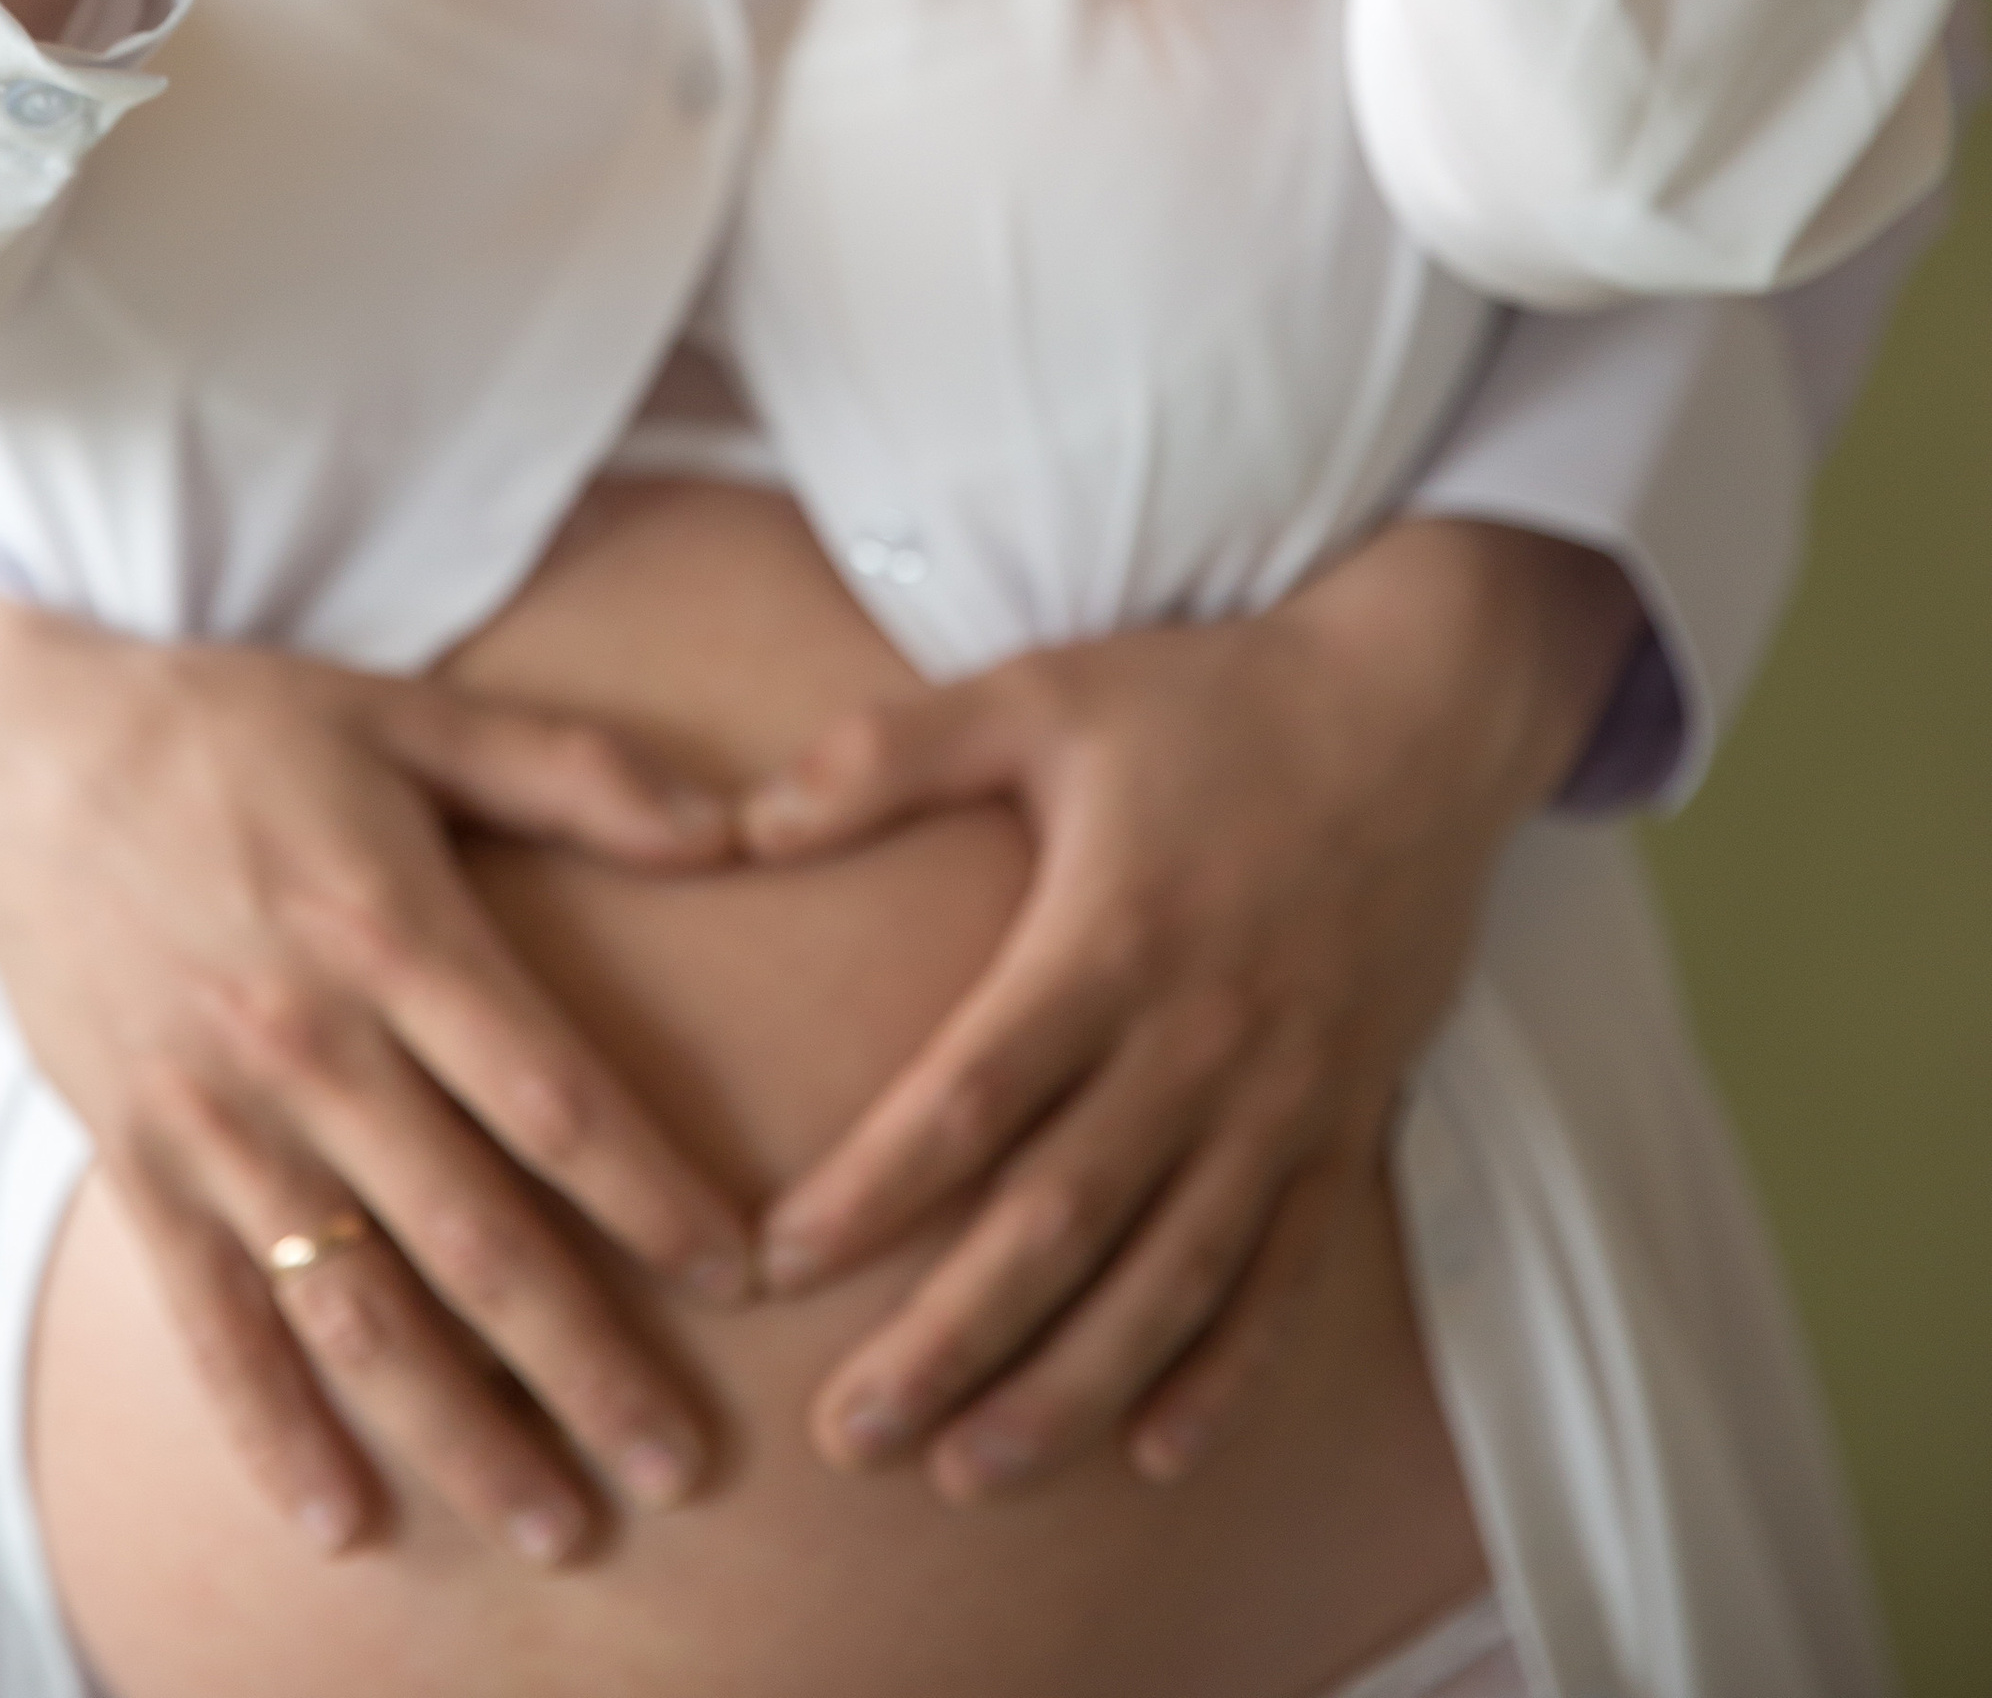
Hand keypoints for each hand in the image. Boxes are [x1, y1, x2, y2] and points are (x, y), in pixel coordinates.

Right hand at [0, 603, 750, 1560]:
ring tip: (555, 1524)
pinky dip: (270, 1429)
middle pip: (469, 1231)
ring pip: (351, 1303)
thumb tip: (735, 820)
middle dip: (584, 1360)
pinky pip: (207, 1320)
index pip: (546, 1093)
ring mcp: (214, 1115)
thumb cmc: (242, 728)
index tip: (741, 1278)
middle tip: (683, 1465)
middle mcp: (308, 1040)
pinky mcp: (134, 1162)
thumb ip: (572, 770)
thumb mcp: (410, 713)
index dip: (649, 1191)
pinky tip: (342, 1523)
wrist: (23, 759)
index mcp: (391, 927)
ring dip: (456, 1428)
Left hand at [741, 521, 1638, 1499]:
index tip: (777, 1260)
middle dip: (951, 1339)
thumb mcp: (1041, 690)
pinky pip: (1288, 1274)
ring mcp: (1282, 1093)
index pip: (976, 1093)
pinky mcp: (1345, 1121)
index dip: (877, 1187)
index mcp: (1110, 935)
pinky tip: (1159, 1451)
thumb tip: (739, 822)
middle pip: (1062, 1220)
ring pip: (1171, 1277)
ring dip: (1073, 1386)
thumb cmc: (1206, 699)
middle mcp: (1199, 1036)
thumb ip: (888, 753)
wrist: (1420, 709)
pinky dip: (1229, 1372)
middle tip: (850, 1434)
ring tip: (970, 1471)